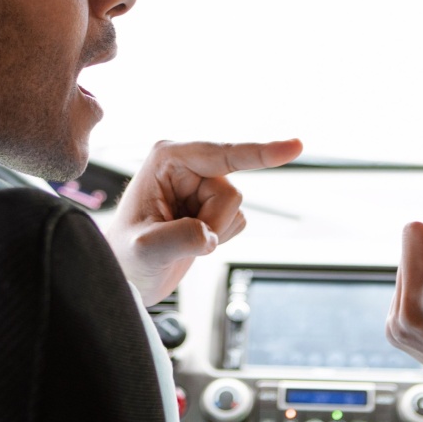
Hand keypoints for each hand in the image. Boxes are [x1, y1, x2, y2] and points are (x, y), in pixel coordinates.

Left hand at [106, 138, 302, 303]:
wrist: (128, 275)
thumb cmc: (126, 256)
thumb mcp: (145, 250)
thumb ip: (177, 239)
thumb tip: (209, 235)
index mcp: (167, 159)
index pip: (222, 155)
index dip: (261, 153)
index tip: (296, 146)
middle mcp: (187, 164)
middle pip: (232, 193)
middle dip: (213, 224)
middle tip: (180, 239)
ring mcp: (201, 183)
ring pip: (237, 209)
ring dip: (215, 233)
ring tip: (180, 239)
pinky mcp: (213, 203)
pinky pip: (239, 222)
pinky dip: (221, 238)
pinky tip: (193, 240)